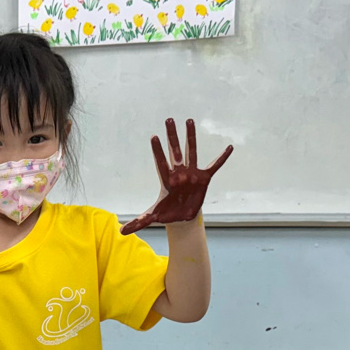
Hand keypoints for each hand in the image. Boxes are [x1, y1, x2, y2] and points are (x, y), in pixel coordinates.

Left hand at [122, 118, 232, 234]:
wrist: (182, 217)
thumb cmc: (166, 213)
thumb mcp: (152, 218)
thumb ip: (138, 222)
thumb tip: (120, 231)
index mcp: (166, 180)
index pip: (161, 163)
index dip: (158, 151)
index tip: (154, 136)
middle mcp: (179, 173)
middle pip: (174, 151)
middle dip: (172, 136)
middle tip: (168, 119)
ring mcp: (192, 174)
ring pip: (192, 151)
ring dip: (191, 137)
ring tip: (189, 120)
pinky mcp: (204, 178)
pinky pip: (215, 166)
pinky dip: (222, 157)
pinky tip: (229, 147)